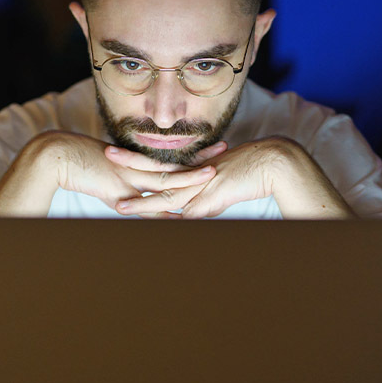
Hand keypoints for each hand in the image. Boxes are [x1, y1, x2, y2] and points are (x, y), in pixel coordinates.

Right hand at [48, 132, 227, 216]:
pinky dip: (162, 210)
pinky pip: (144, 202)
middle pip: (175, 165)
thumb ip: (124, 185)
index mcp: (137, 162)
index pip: (171, 160)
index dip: (193, 156)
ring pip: (165, 180)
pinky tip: (178, 216)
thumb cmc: (78, 163)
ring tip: (211, 176)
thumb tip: (132, 200)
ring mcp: (128, 176)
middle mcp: (136, 168)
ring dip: (188, 179)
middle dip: (200, 160)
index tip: (214, 150)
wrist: (57, 156)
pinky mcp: (117, 188)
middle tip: (226, 150)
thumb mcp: (106, 174)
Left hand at [112, 137, 352, 218]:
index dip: (139, 159)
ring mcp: (202, 185)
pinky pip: (190, 211)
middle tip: (107, 155)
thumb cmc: (252, 172)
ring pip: (166, 194)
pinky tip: (157, 227)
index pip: (160, 164)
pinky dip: (173, 220)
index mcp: (194, 168)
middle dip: (130, 164)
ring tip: (119, 207)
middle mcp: (194, 174)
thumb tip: (192, 214)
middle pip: (156, 170)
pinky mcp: (214, 196)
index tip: (119, 154)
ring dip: (143, 203)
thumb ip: (206, 201)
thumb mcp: (223, 188)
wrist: (275, 163)